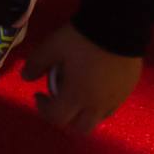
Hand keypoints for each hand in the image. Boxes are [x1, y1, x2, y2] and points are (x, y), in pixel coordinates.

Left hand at [22, 24, 142, 133]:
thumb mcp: (52, 46)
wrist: (118, 26)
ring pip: (97, 119)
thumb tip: (26, 77)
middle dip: (65, 118)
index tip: (38, 94)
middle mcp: (98, 105)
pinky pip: (111, 107)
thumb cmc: (82, 39)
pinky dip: (98, 104)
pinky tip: (94, 85)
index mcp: (77, 96)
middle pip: (80, 127)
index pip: (57, 117)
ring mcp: (115, 100)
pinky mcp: (127, 91)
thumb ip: (36, 63)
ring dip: (83, 113)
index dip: (43, 109)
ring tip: (76, 91)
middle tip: (57, 99)